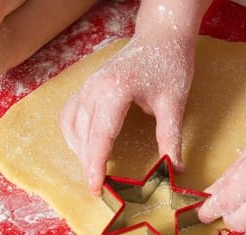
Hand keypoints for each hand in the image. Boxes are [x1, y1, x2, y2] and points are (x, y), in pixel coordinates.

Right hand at [60, 34, 195, 194]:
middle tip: (98, 188)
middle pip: (83, 135)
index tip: (96, 189)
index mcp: (114, 91)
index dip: (96, 166)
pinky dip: (74, 134)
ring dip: (79, 151)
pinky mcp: (88, 86)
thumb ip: (171, 138)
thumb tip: (175, 169)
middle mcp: (94, 88)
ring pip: (72, 125)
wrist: (162, 35)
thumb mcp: (174, 103)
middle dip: (88, 164)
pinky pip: (71, 114)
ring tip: (93, 171)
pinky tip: (85, 147)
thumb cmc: (170, 64)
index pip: (100, 137)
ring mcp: (88, 85)